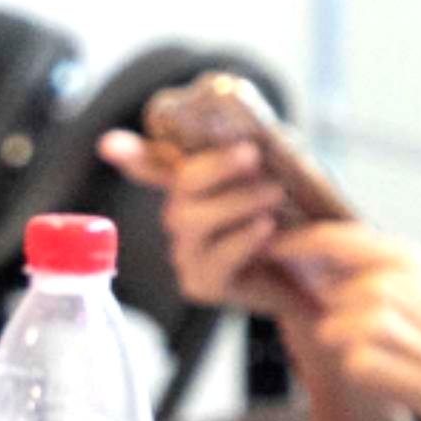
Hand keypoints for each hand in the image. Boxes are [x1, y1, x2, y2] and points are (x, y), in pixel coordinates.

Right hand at [99, 129, 287, 314]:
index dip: (131, 154)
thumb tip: (257, 135)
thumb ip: (262, 163)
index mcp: (195, 187)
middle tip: (252, 154)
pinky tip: (266, 228)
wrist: (312, 282)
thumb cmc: (294, 225)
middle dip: (214, 167)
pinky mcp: (200, 284)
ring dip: (235, 201)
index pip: (152, 164)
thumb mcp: (282, 184)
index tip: (108, 144)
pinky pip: (213, 257)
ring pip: (191, 220)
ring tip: (275, 192)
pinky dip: (241, 239)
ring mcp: (186, 253)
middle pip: (180, 187)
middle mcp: (182, 217)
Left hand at [266, 223, 420, 420]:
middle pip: (325, 290)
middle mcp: (384, 282)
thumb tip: (317, 259)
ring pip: (329, 328)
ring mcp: (373, 323)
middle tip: (389, 329)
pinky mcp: (365, 362)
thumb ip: (374, 263)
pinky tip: (401, 371)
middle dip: (340, 308)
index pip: (329, 239)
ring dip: (352, 343)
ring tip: (400, 350)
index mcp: (401, 255)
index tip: (273, 247)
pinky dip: (365, 370)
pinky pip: (344, 362)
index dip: (295, 242)